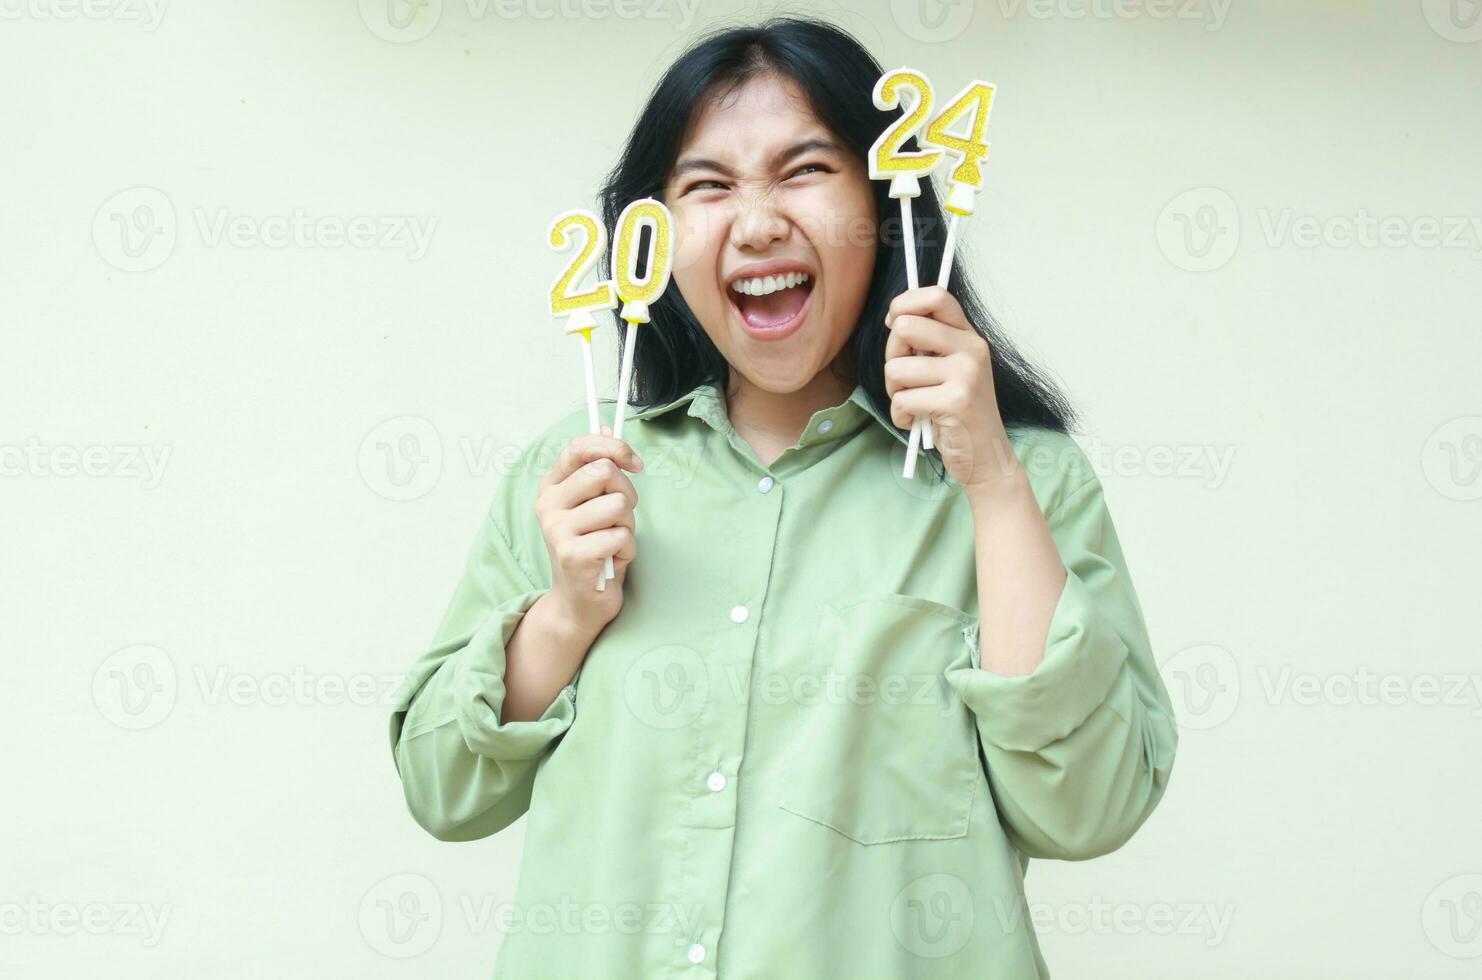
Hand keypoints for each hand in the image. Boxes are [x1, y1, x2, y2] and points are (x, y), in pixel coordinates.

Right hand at [535, 426, 642, 635]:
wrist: (579, 602)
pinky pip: (621, 536)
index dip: (613, 447)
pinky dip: (627, 550)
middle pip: (605, 472)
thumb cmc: (592, 548)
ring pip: (618, 505)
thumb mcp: (594, 504)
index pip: (580, 447)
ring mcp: (557, 530)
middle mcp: (548, 504)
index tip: (635, 463)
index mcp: (552, 486)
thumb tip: (606, 425)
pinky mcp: (572, 555)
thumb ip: (598, 467)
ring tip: (614, 542)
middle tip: (621, 518)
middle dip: (627, 494)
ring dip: (629, 526)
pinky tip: (612, 561)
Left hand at [883, 286, 1017, 493]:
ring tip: (915, 404)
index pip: (936, 295)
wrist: (985, 456)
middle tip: (904, 379)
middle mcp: (971, 349)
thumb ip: (930, 343)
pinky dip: (901, 416)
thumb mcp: (950, 370)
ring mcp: (966, 374)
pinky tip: (917, 422)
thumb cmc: (957, 413)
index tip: (893, 324)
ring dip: (895, 392)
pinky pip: (902, 400)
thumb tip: (895, 318)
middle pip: (905, 327)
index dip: (903, 304)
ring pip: (896, 368)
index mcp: (968, 336)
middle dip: (891, 356)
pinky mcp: (956, 401)